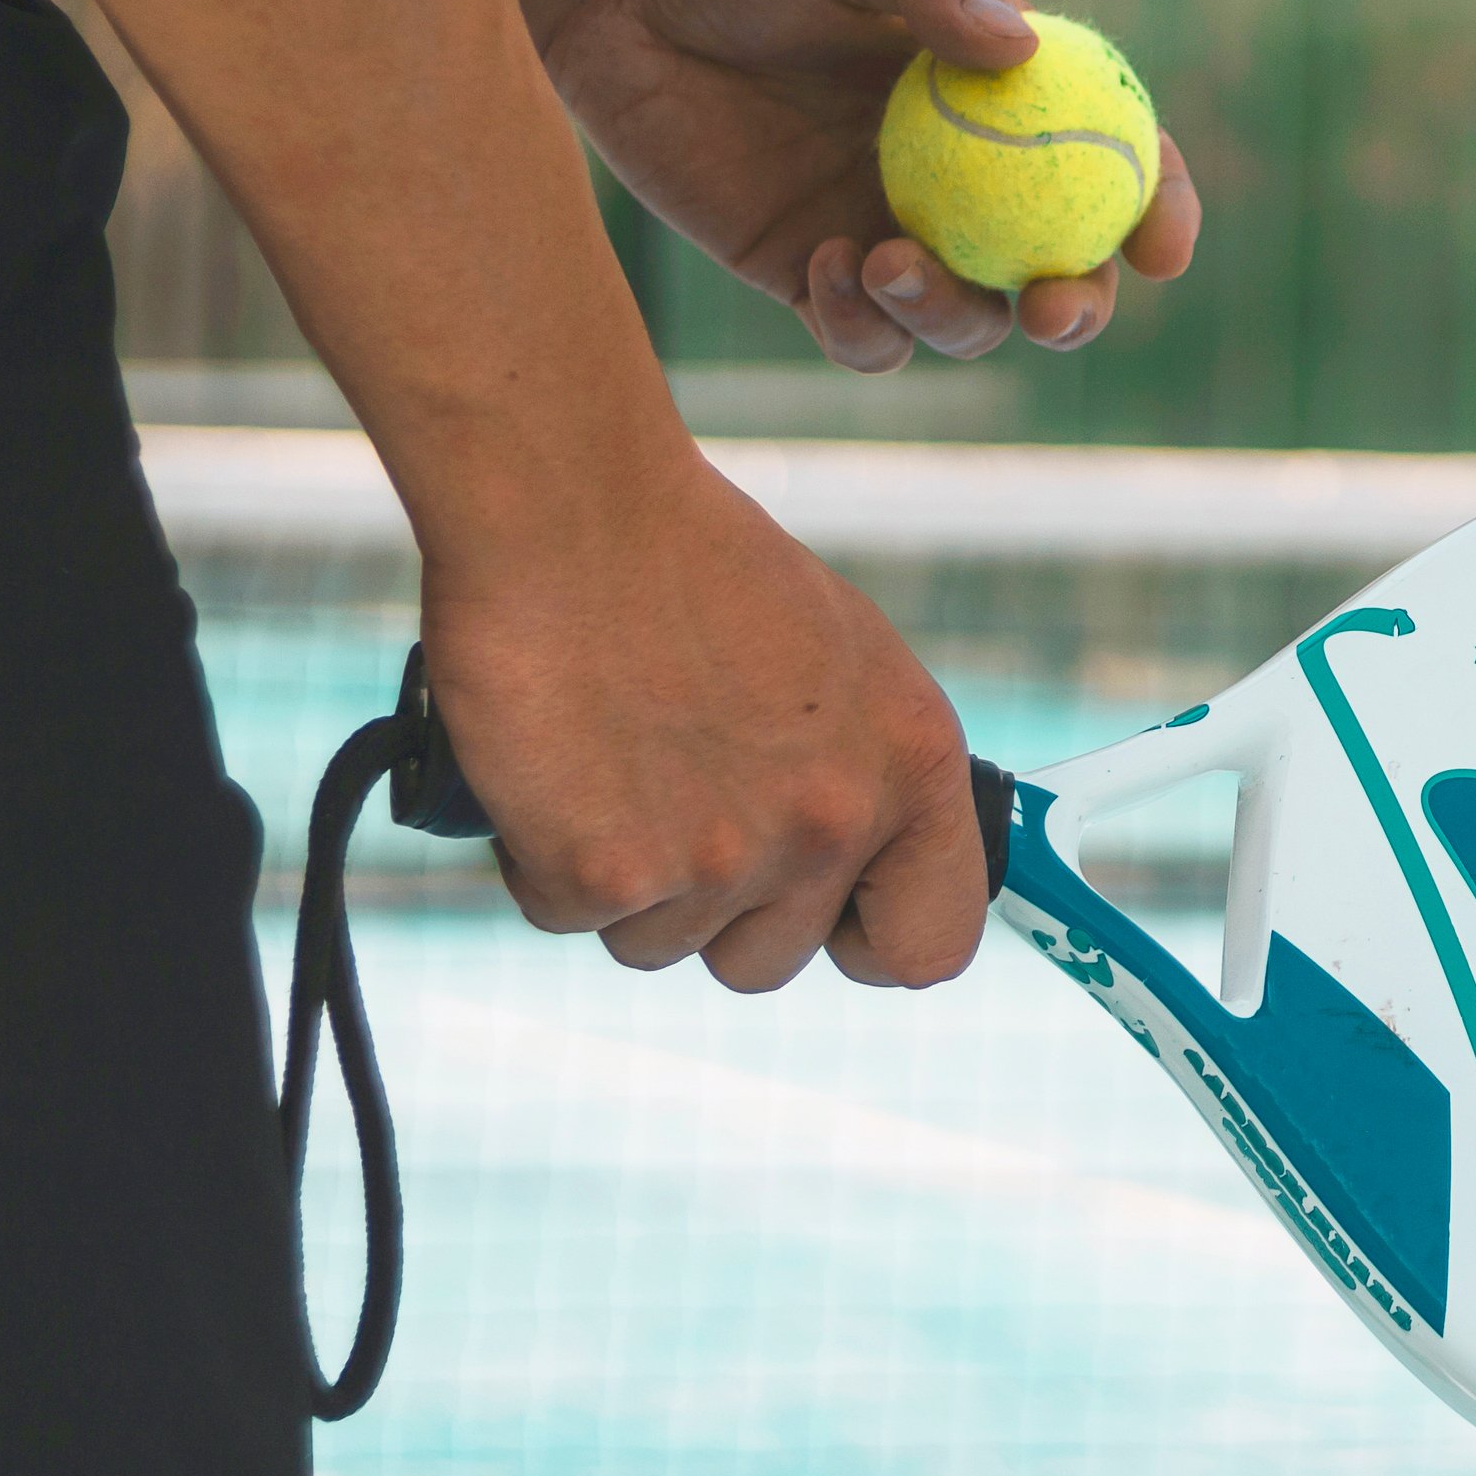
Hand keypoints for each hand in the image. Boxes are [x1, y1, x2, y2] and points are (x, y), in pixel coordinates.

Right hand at [420, 462, 986, 990]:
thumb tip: (860, 867)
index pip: (932, 945)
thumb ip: (863, 773)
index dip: (868, 943)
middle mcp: (835, 823)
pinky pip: (569, 916)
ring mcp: (725, 858)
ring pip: (660, 946)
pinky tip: (555, 767)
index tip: (825, 917)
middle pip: (768, 964)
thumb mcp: (844, 666)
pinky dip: (543, 859)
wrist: (574, 510)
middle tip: (672, 804)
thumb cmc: (697, 568)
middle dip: (714, 909)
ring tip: (614, 762)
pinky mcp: (609, 872)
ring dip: (625, 880)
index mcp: (913, 766)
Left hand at [509, 0, 1198, 368]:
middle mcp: (964, 175)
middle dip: (1077, 308)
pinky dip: (861, 326)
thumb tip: (1019, 46)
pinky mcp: (806, 272)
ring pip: (963, 321)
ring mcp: (888, 229)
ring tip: (886, 262)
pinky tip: (824, 268)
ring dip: (952, 317)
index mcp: (1003, 95)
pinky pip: (862, 335)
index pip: (1115, 158)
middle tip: (1053, 307)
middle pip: (1057, 269)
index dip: (1157, 209)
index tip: (1161, 249)